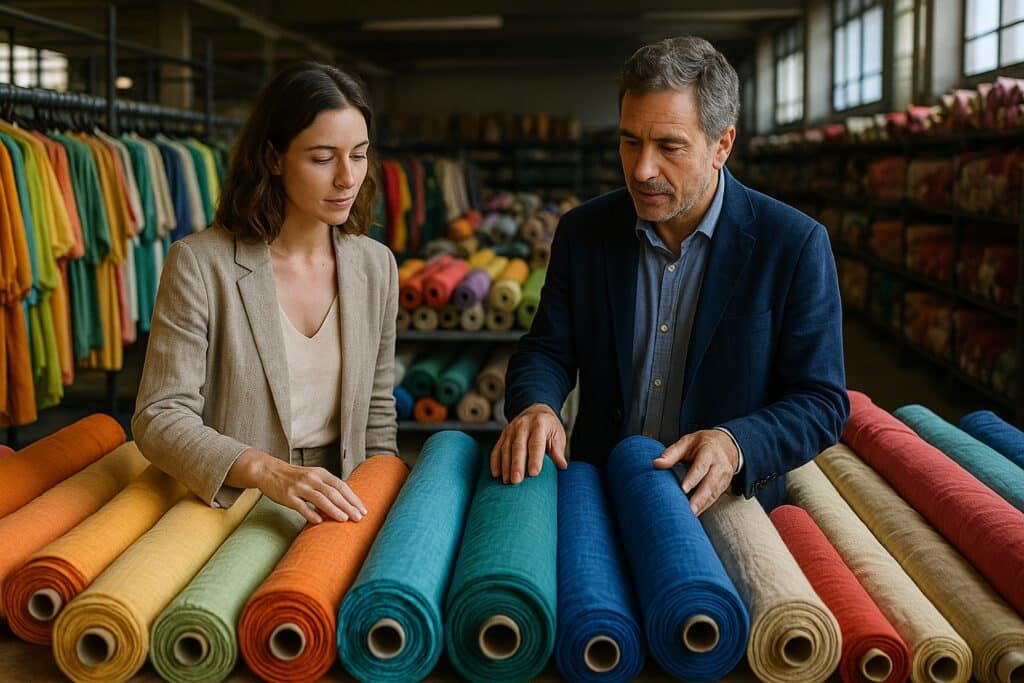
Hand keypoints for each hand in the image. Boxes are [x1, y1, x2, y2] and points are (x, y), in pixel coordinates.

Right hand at [228, 449, 366, 524]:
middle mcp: (312, 478)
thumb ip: (327, 487)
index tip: (362, 509)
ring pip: (320, 498)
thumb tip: (345, 502)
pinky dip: (311, 513)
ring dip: (334, 509)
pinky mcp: (287, 495)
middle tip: (358, 517)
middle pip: (333, 493)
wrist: (269, 471)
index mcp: (320, 473)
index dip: (353, 498)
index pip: (341, 486)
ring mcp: (299, 487)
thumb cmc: (294, 476)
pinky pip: (301, 506)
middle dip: (348, 506)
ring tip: (344, 519)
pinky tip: (319, 521)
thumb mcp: (313, 476)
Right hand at [490, 403, 567, 483]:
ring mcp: (511, 429)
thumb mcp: (557, 435)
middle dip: (516, 465)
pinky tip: (496, 474)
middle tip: (516, 481)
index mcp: (539, 424)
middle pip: (518, 446)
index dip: (535, 458)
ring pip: (506, 448)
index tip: (534, 473)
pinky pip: (497, 449)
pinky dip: (495, 462)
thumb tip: (562, 466)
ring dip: (505, 466)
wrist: (535, 411)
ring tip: (507, 481)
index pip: (536, 443)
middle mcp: (523, 425)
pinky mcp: (503, 435)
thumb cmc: (549, 428)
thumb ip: (558, 451)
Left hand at [652, 430, 737, 515]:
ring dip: (702, 505)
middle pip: (710, 483)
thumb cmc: (703, 443)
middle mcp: (719, 465)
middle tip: (689, 510)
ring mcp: (724, 476)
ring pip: (714, 493)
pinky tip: (695, 513)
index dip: (693, 479)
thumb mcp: (686, 442)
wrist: (726, 444)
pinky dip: (705, 506)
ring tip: (690, 515)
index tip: (683, 489)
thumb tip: (656, 463)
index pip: (701, 467)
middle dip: (699, 498)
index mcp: (709, 452)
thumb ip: (671, 453)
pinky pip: (715, 497)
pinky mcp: (724, 485)